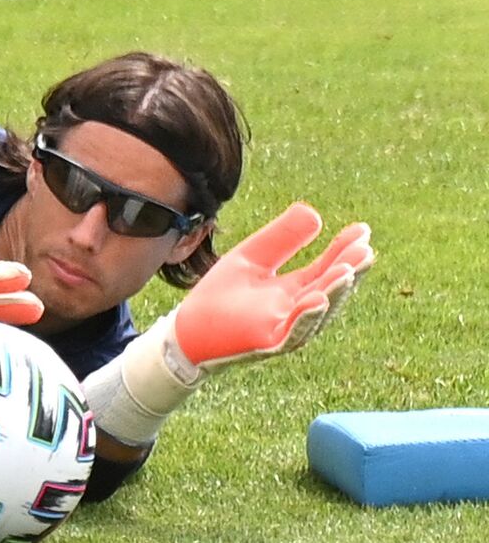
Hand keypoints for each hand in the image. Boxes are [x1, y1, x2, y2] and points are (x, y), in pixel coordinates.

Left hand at [84, 201, 376, 447]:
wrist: (188, 328)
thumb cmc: (221, 296)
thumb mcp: (253, 257)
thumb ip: (281, 238)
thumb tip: (314, 212)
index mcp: (295, 290)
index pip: (327, 268)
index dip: (345, 250)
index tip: (363, 229)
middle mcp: (297, 310)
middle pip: (330, 288)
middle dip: (349, 269)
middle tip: (366, 249)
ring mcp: (285, 328)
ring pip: (317, 311)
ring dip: (335, 292)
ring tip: (349, 269)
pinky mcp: (268, 342)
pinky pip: (292, 331)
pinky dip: (306, 316)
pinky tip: (317, 298)